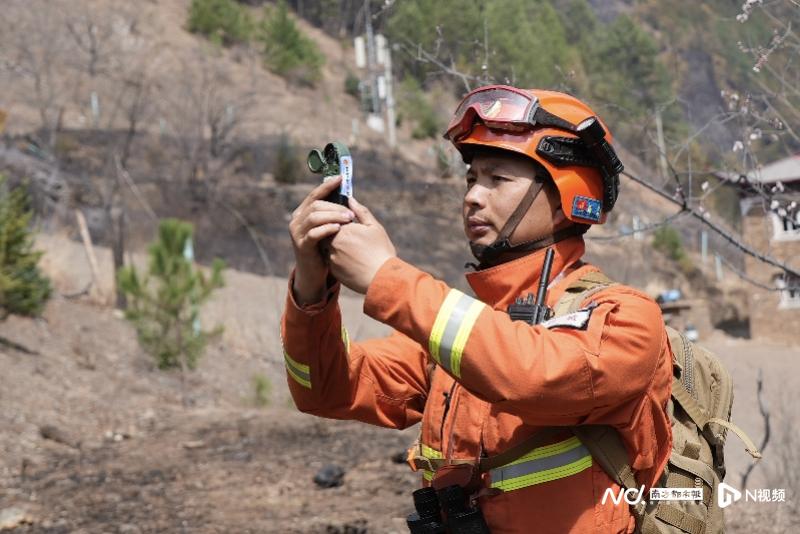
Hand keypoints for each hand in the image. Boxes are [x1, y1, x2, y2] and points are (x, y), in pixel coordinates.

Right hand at [288, 176, 354, 304]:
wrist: (313, 273)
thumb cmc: (323, 248)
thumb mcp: (327, 229)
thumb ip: (333, 214)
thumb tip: (349, 198)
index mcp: (302, 213)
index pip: (315, 195)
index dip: (327, 185)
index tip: (341, 178)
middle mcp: (296, 220)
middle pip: (316, 205)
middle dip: (335, 206)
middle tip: (351, 212)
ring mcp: (297, 233)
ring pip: (314, 217)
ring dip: (334, 216)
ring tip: (349, 219)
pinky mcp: (302, 246)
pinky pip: (314, 234)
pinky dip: (327, 229)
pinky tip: (338, 229)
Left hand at [329, 197, 395, 293]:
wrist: (381, 279)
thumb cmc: (381, 252)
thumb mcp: (374, 228)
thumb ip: (360, 212)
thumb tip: (350, 199)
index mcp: (343, 230)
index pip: (332, 218)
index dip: (339, 219)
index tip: (349, 221)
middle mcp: (333, 243)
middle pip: (327, 231)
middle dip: (335, 231)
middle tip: (350, 235)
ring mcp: (331, 258)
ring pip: (326, 246)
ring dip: (334, 244)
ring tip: (351, 248)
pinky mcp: (333, 270)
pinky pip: (329, 260)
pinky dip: (337, 257)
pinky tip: (350, 259)